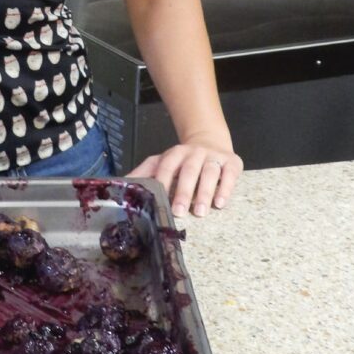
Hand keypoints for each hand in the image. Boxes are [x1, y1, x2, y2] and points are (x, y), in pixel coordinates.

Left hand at [127, 137, 242, 217]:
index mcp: (175, 153)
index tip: (158, 199)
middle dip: (183, 191)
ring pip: (209, 173)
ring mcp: (214, 157)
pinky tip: (220, 204)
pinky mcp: (232, 162)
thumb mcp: (163, 162)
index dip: (163, 181)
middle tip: (179, 212)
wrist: (211, 141)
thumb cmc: (183, 160)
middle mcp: (194, 153)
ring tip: (200, 212)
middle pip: (189, 171)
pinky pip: (229, 175)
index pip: (167, 166)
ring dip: (205, 193)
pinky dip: (225, 189)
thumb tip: (121, 182)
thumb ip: (146, 172)